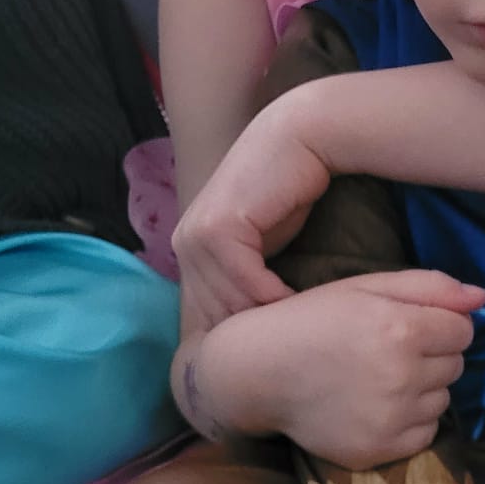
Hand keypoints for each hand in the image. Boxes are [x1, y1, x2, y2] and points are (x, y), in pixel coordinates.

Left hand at [174, 99, 329, 325]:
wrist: (299, 138)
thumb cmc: (287, 188)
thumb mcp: (260, 240)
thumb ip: (245, 271)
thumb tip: (250, 319)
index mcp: (189, 247)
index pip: (206, 309)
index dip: (241, 331)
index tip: (274, 345)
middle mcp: (185, 242)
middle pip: (214, 311)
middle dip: (252, 331)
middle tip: (288, 344)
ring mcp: (196, 235)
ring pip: (230, 301)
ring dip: (266, 317)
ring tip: (299, 325)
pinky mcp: (218, 229)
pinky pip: (245, 283)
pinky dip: (273, 298)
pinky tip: (298, 300)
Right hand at [184, 271, 484, 466]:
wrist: (258, 371)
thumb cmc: (313, 319)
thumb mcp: (366, 287)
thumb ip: (430, 287)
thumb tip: (483, 298)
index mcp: (400, 329)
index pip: (463, 331)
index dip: (440, 324)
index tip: (410, 323)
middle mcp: (401, 377)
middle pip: (456, 366)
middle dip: (432, 354)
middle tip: (389, 348)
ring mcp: (390, 420)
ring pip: (443, 400)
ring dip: (423, 388)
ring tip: (380, 377)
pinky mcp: (378, 451)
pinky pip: (424, 434)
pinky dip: (410, 420)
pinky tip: (376, 404)